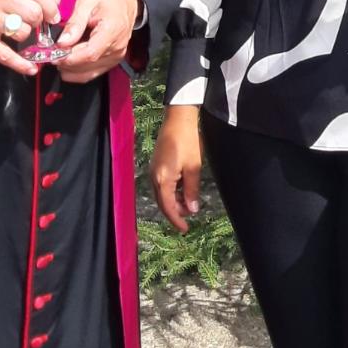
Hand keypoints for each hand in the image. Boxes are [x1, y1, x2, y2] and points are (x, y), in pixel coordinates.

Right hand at [0, 0, 61, 76]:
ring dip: (25, 35)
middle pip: (33, 13)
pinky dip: (20, 64)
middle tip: (35, 23)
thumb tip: (54, 0)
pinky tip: (30, 68)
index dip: (50, 7)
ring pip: (22, 32)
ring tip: (17, 32)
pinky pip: (5, 55)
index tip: (53, 15)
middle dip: (39, 20)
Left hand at [55, 0, 141, 82]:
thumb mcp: (87, 1)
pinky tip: (68, 63)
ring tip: (59, 57)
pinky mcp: (114, 60)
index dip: (69, 58)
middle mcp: (117, 47)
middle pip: (88, 65)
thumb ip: (75, 23)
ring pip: (89, 72)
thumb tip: (62, 43)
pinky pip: (94, 72)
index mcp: (112, 31)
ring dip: (71, 69)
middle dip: (67, 63)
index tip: (53, 55)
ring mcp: (117, 56)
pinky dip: (79, 72)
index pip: (90, 53)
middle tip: (52, 54)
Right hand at [151, 106, 203, 233]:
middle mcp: (154, 176)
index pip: (168, 207)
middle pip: (162, 202)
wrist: (178, 118)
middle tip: (188, 217)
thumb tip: (192, 210)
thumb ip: (192, 190)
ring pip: (161, 194)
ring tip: (188, 204)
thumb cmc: (188, 141)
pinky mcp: (156, 164)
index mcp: (163, 179)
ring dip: (173, 202)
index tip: (185, 229)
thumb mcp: (194, 167)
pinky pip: (161, 185)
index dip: (176, 220)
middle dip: (175, 212)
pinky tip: (182, 190)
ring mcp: (153, 170)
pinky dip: (171, 192)